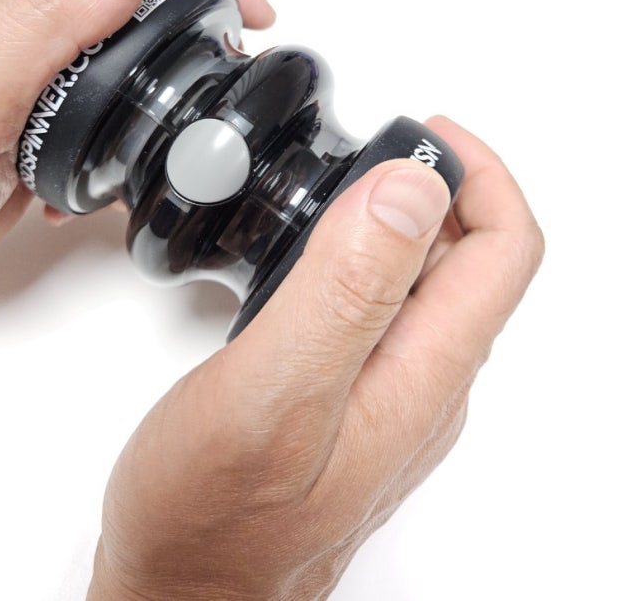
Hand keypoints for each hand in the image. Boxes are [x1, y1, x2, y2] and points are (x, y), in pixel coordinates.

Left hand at [0, 0, 274, 289]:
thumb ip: (44, 18)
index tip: (250, 13)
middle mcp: (41, 18)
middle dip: (210, 2)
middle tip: (240, 52)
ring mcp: (47, 62)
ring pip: (136, 34)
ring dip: (182, 60)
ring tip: (200, 107)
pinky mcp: (50, 103)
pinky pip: (115, 89)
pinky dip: (143, 114)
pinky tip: (130, 154)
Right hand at [87, 117, 543, 600]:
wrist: (184, 593)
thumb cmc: (211, 518)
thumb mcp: (273, 395)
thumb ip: (342, 293)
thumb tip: (407, 193)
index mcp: (422, 376)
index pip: (503, 252)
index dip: (479, 175)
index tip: (425, 132)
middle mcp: (422, 386)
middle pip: (472, 263)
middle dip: (436, 189)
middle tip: (370, 152)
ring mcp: (390, 397)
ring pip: (425, 285)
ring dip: (396, 224)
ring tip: (335, 194)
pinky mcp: (352, 402)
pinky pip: (383, 313)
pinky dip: (363, 263)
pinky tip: (310, 259)